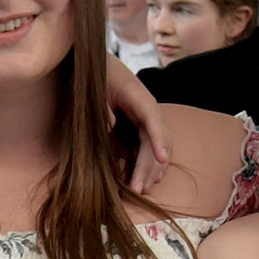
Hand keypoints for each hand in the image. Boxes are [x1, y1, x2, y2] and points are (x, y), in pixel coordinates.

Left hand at [105, 63, 173, 193]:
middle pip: (156, 141)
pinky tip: (150, 181)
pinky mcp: (144, 128)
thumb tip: (109, 125)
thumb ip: (102, 106)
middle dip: (149, 166)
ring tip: (142, 190)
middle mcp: (150, 111)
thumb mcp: (97, 89)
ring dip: (152, 170)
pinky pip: (153, 148)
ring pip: (158, 147)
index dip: (159, 139)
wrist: (105, 68)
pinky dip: (153, 164)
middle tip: (138, 189)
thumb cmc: (100, 77)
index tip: (162, 158)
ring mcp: (150, 120)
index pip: (153, 120)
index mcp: (140, 98)